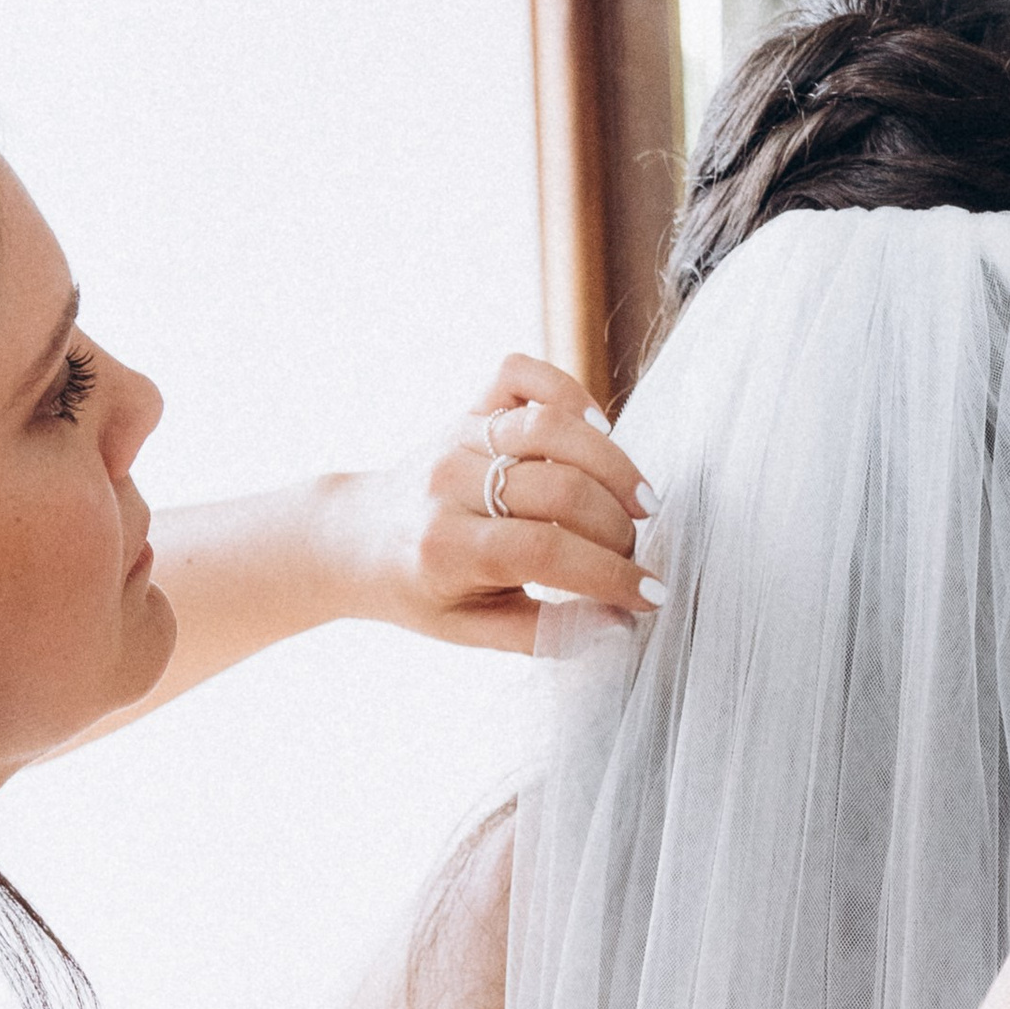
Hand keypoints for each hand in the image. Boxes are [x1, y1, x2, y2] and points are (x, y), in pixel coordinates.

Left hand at [332, 355, 655, 652]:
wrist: (359, 538)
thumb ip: (545, 634)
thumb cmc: (422, 591)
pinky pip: (523, 374)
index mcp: (445, 548)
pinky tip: (598, 432)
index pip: (546, 552)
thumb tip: (619, 622)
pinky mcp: (469, 407)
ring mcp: (459, 436)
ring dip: (613, 466)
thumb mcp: (473, 630)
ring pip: (553, 428)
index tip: (650, 595)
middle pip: (561, 489)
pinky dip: (569, 393)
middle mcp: (449, 483)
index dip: (610, 574)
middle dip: (617, 529)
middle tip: (633, 555)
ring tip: (640, 503)